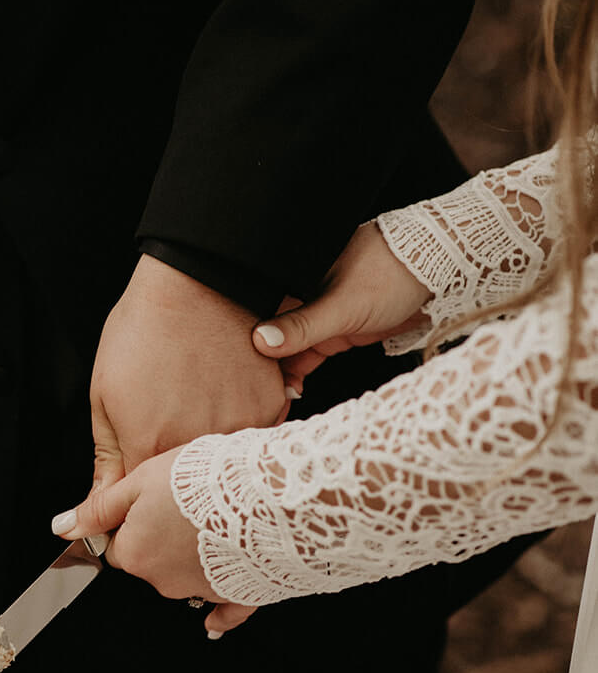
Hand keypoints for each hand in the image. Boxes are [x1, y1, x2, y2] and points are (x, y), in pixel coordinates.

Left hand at [52, 450, 256, 637]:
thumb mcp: (139, 480)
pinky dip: (220, 614)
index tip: (148, 504)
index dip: (131, 521)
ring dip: (194, 556)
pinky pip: (223, 611)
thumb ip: (100, 508)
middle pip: (152, 562)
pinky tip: (214, 623)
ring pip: (186, 577)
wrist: (263, 496)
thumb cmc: (204, 482)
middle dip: (162, 539)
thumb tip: (62, 527)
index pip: (119, 546)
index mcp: (136, 552)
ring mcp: (200, 590)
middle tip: (185, 505)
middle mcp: (163, 579)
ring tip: (217, 519)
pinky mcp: (236, 594)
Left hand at [89, 255, 289, 491]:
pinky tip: (222, 391)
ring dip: (206, 446)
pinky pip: (251, 433)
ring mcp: (237, 431)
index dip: (134, 492)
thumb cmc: (144, 329)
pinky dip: (237, 421)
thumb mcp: (104, 395)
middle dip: (171, 468)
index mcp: (148, 450)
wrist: (199, 282)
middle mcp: (195, 450)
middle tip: (168, 414)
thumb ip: (106, 459)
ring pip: (220, 462)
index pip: (138, 503)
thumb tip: (95, 508)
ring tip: (194, 399)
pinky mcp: (269, 408)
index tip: (135, 473)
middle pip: (183, 488)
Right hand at [250, 220, 432, 388]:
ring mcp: (316, 314)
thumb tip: (261, 340)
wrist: (436, 273)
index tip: (236, 369)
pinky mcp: (333, 330)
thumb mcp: (341, 305)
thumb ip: (302, 326)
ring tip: (272, 400)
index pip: (255, 311)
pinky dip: (298, 374)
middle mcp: (298, 294)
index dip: (242, 341)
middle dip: (259, 363)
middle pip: (267, 333)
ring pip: (285, 349)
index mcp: (291, 276)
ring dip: (279, 374)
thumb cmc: (389, 273)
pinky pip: (306, 355)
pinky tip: (292, 391)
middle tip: (253, 393)